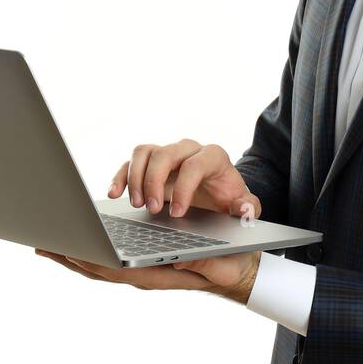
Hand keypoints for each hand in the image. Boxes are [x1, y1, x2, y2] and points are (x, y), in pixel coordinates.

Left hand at [34, 248, 260, 304]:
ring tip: (50, 243)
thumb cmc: (232, 264)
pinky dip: (91, 250)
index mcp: (159, 273)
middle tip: (42, 244)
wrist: (240, 271)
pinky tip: (80, 240)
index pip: (116, 269)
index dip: (90, 259)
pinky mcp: (146, 258)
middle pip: (99, 266)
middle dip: (71, 256)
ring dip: (76, 253)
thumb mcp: (223, 262)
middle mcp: (146, 270)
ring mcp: (143, 265)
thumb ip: (202, 262)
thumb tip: (178, 259)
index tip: (66, 249)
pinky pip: (111, 257)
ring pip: (102, 262)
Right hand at [107, 140, 261, 220]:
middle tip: (150, 209)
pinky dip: (121, 176)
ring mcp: (168, 154)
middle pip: (165, 153)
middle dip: (154, 181)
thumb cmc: (231, 203)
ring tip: (135, 204)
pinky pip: (130, 162)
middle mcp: (189, 150)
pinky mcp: (151, 164)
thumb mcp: (244, 209)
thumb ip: (248, 210)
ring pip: (145, 152)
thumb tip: (244, 210)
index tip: (177, 213)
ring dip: (136, 177)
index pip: (195, 165)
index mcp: (213, 157)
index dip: (184, 188)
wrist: (219, 201)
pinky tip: (114, 194)